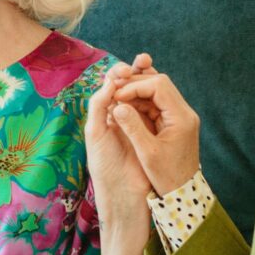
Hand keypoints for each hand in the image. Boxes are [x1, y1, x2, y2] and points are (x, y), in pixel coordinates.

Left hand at [85, 61, 154, 219]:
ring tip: (148, 70)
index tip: (125, 68)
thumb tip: (111, 79)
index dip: (119, 74)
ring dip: (147, 80)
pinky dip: (157, 97)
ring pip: (145, 95)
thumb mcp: (96, 133)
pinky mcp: (155, 132)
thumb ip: (99, 105)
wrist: (125, 194)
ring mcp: (140, 123)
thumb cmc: (106, 165)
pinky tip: (158, 89)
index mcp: (106, 115)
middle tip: (142, 60)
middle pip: (130, 86)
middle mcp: (123, 116)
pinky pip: (156, 109)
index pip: (113, 86)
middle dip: (136, 71)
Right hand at [109, 62, 201, 194]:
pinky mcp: (176, 122)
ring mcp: (181, 116)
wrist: (183, 192)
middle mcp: (185, 112)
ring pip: (158, 92)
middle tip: (114, 92)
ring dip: (137, 93)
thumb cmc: (166, 176)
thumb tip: (117, 106)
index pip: (159, 86)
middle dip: (135, 84)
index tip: (117, 95)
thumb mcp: (147, 153)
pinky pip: (157, 104)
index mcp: (181, 117)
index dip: (135, 86)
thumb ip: (132, 127)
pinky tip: (126, 108)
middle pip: (160, 84)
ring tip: (118, 99)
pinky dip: (141, 103)